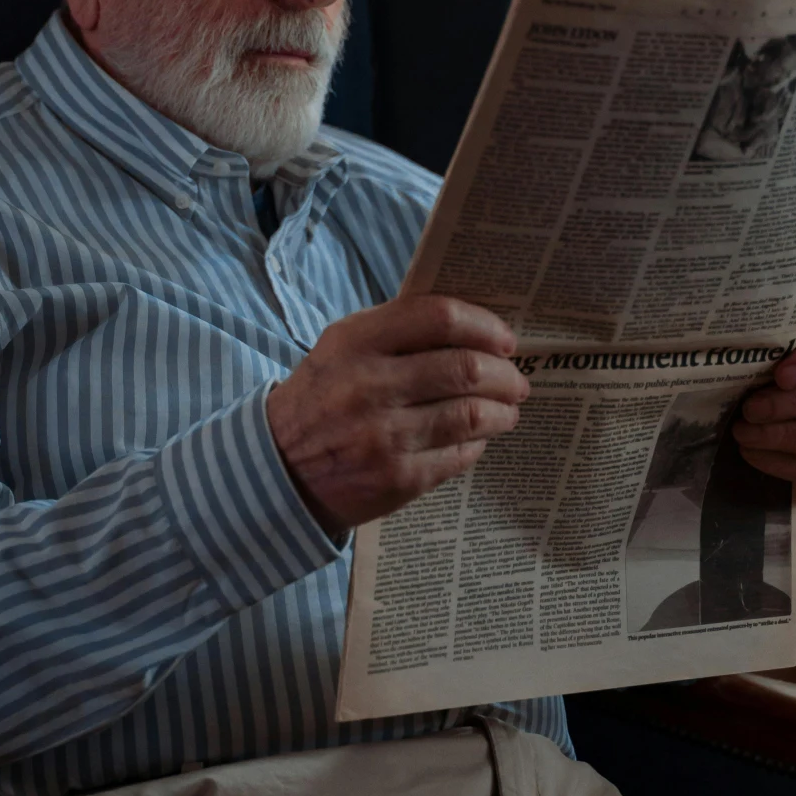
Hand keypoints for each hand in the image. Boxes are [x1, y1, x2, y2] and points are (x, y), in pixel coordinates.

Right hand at [266, 294, 529, 537]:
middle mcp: (369, 385)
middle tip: (516, 380)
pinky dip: (478, 443)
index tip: (504, 338)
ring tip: (507, 410)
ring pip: (473, 414)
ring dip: (503, 411)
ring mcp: (384, 435)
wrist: (279, 469)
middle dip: (506, 374)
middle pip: (466, 368)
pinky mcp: (398, 478)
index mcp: (355, 342)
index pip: (438, 317)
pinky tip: (477, 438)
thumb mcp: (342, 348)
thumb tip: (474, 328)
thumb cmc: (322, 398)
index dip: (484, 325)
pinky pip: (460, 454)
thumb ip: (398, 330)